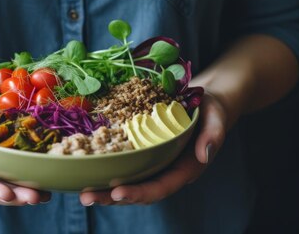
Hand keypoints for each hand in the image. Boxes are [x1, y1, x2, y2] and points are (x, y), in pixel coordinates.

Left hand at [79, 91, 229, 204]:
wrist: (206, 101)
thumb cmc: (213, 110)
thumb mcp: (217, 117)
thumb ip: (213, 135)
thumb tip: (203, 155)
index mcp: (184, 170)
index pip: (160, 187)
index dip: (139, 192)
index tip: (117, 192)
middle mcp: (166, 172)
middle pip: (138, 191)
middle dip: (112, 197)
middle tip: (86, 197)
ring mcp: (153, 165)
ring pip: (127, 183)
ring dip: (104, 189)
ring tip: (81, 192)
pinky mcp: (142, 154)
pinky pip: (123, 166)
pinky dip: (105, 170)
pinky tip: (85, 169)